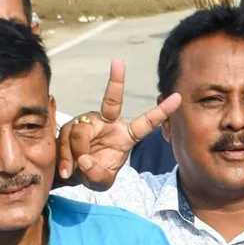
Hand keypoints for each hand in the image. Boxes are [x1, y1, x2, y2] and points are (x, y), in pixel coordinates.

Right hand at [56, 59, 180, 189]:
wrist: (68, 173)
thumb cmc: (92, 174)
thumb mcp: (100, 182)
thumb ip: (97, 174)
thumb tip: (85, 159)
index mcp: (125, 136)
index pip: (145, 123)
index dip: (161, 111)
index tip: (178, 97)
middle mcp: (108, 123)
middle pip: (112, 101)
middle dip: (117, 80)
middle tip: (119, 62)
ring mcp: (89, 121)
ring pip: (81, 132)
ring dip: (76, 154)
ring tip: (75, 170)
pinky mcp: (71, 124)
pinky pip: (67, 137)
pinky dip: (65, 156)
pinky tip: (66, 170)